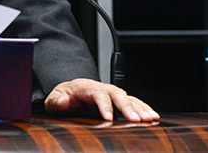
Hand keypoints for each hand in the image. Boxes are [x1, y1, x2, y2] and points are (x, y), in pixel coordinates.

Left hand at [45, 78, 159, 121]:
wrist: (70, 92)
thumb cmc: (63, 96)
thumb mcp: (54, 99)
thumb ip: (56, 100)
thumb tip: (63, 101)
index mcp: (86, 87)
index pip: (98, 93)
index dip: (104, 105)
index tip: (109, 118)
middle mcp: (102, 88)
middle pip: (117, 94)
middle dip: (128, 107)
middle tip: (137, 120)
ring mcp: (112, 93)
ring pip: (128, 97)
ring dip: (140, 108)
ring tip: (151, 118)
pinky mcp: (119, 100)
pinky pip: (134, 102)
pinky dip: (144, 108)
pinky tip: (153, 116)